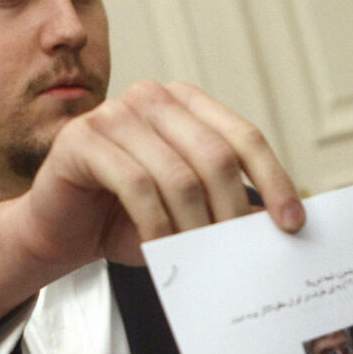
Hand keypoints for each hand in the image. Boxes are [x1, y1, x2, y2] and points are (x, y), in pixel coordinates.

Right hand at [0, 80, 304, 330]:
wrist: (60, 231)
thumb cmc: (126, 219)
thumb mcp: (189, 211)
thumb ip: (228, 206)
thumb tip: (282, 222)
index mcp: (186, 105)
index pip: (243, 137)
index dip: (274, 179)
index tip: (292, 223)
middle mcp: (153, 98)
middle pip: (215, 155)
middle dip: (231, 209)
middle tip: (237, 250)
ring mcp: (115, 113)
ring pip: (177, 174)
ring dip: (193, 223)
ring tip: (199, 255)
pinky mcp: (82, 139)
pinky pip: (135, 184)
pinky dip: (156, 223)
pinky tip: (162, 247)